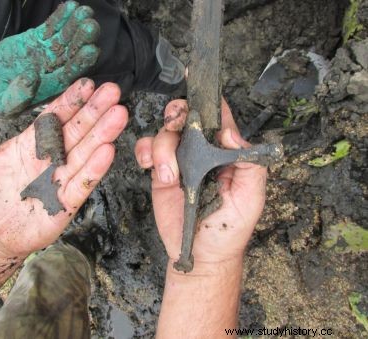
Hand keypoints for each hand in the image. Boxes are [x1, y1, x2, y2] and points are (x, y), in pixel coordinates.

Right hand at [0, 1, 99, 117]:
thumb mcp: (2, 104)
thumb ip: (17, 96)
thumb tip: (31, 79)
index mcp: (49, 88)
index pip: (70, 75)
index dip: (81, 63)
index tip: (91, 50)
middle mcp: (53, 70)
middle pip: (71, 54)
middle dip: (82, 40)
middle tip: (91, 26)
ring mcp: (47, 53)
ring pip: (64, 38)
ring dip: (75, 25)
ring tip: (84, 12)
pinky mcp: (38, 40)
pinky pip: (51, 28)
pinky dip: (60, 17)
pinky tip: (70, 7)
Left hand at [0, 79, 127, 258]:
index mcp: (32, 144)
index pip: (55, 117)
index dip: (70, 101)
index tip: (87, 84)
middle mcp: (52, 158)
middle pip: (77, 130)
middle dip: (94, 111)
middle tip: (113, 91)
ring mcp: (61, 179)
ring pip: (85, 153)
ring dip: (102, 134)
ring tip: (119, 115)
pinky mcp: (67, 202)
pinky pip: (83, 184)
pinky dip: (95, 169)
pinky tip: (108, 151)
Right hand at [135, 99, 266, 269]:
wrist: (199, 254)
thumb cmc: (228, 229)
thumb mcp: (251, 199)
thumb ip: (249, 166)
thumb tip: (230, 133)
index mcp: (225, 153)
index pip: (219, 118)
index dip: (210, 98)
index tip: (197, 77)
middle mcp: (202, 152)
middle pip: (186, 116)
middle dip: (178, 113)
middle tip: (176, 123)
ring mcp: (180, 161)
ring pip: (164, 132)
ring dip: (163, 148)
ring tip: (170, 176)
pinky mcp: (160, 173)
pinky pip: (147, 150)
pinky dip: (146, 153)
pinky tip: (152, 169)